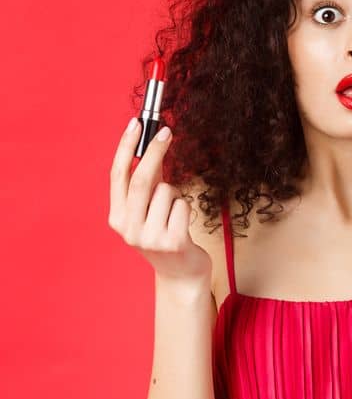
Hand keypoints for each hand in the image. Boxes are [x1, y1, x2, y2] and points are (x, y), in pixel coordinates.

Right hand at [108, 118, 210, 286]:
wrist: (181, 274)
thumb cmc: (166, 234)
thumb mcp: (149, 210)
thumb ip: (147, 182)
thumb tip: (152, 143)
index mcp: (117, 218)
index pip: (117, 176)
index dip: (126, 147)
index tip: (137, 124)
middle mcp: (128, 228)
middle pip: (141, 179)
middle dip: (155, 151)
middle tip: (168, 132)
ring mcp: (149, 237)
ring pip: (167, 191)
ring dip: (176, 194)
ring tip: (175, 213)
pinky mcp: (172, 242)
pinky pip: (183, 205)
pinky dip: (186, 208)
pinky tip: (183, 225)